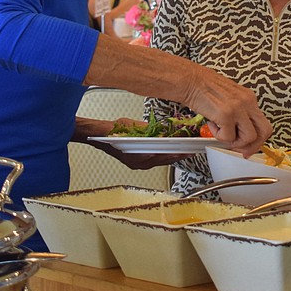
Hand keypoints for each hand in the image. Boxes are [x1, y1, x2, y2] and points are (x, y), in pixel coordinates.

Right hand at [73, 117, 187, 168]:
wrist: (100, 136)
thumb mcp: (135, 127)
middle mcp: (138, 163)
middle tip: (190, 152)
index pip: (161, 156)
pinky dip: (162, 156)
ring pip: (159, 162)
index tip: (186, 151)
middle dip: (177, 156)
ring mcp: (137, 164)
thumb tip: (163, 131)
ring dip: (171, 156)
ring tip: (183, 152)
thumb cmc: (114, 131)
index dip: (175, 153)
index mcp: (137, 156)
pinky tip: (169, 153)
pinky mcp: (136, 163)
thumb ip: (150, 130)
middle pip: (162, 161)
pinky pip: (153, 161)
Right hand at [180, 66, 272, 156]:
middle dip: (254, 146)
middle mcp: (247, 102)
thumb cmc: (204, 87)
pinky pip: (228, 137)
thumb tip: (240, 131)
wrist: (190, 80)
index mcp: (249, 98)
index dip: (257, 139)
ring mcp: (238, 108)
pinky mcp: (226, 114)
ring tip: (221, 132)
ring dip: (234, 142)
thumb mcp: (229, 96)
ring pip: (249, 137)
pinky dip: (218, 136)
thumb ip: (238, 112)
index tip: (249, 146)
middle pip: (265, 131)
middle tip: (242, 151)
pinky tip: (211, 124)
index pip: (263, 123)